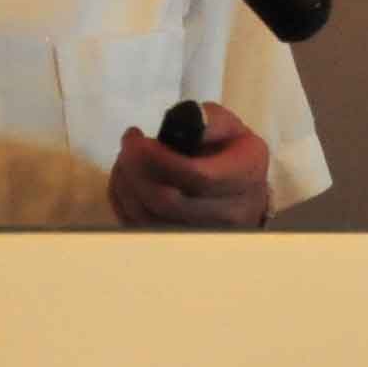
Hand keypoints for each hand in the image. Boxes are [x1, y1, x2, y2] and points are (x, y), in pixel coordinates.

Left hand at [112, 102, 273, 228]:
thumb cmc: (233, 156)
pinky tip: (124, 180)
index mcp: (244, 176)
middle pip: (168, 201)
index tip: (138, 139)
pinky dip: (123, 202)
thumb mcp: (231, 128)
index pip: (197, 176)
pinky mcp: (179, 245)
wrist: (243, 196)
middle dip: (136, 170)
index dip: (160, 159)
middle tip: (127, 145)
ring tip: (125, 159)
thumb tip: (183, 121)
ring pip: (149, 218)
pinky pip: (139, 228)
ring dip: (126, 185)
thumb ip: (210, 121)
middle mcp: (229, 213)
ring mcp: (204, 235)